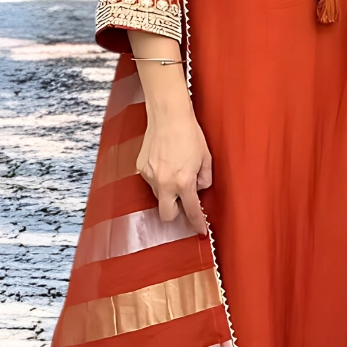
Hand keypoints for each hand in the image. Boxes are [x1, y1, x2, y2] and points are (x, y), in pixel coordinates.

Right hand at [137, 105, 211, 235]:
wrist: (168, 116)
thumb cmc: (189, 133)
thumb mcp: (206, 158)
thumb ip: (204, 178)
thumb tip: (198, 187)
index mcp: (184, 182)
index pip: (191, 210)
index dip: (197, 223)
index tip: (200, 230)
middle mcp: (165, 183)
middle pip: (166, 215)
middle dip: (175, 213)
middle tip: (183, 201)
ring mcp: (150, 176)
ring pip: (159, 195)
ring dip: (167, 190)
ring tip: (174, 169)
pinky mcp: (141, 167)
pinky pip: (150, 180)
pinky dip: (158, 177)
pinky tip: (164, 161)